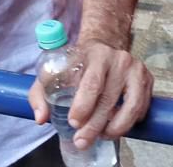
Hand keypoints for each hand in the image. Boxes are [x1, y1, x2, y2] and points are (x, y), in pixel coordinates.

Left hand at [28, 42, 152, 147]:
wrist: (103, 46)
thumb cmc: (77, 63)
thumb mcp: (55, 69)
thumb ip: (40, 93)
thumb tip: (41, 118)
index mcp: (94, 53)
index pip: (91, 83)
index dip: (83, 106)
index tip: (73, 122)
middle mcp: (117, 59)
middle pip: (108, 99)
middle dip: (94, 125)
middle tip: (82, 140)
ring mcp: (135, 69)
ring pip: (129, 107)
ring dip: (115, 128)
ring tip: (101, 136)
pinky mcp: (146, 79)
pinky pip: (140, 108)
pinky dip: (129, 122)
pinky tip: (116, 127)